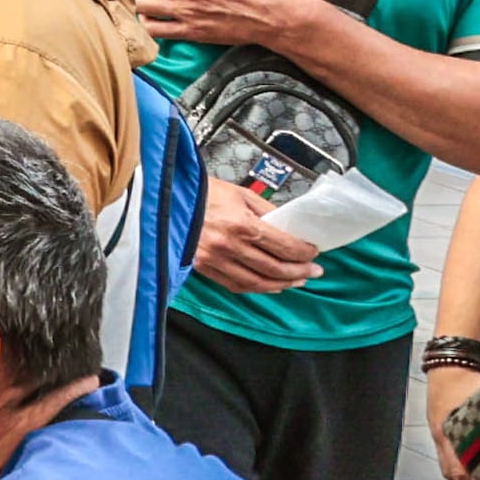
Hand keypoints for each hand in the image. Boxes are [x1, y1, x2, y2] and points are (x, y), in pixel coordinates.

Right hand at [186, 174, 321, 296]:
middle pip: (274, 268)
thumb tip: (288, 227)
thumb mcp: (240, 193)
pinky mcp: (203, 267)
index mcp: (240, 224)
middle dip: (300, 272)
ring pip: (257, 282)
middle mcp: (228, 245)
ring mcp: (214, 259)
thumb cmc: (201, 191)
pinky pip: (236, 285)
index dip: (304, 252)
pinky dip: (257, 288)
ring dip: (282, 284)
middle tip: (314, 271)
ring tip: (297, 281)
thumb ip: (266, 211)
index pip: (283, 246)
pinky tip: (271, 285)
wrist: (165, 198)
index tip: (313, 252)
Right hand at [425, 363, 479, 479]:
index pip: (461, 471)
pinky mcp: (448, 431)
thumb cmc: (468, 379)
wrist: (451, 362)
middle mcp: (445, 439)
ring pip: (455, 469)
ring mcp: (444, 435)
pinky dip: (468, 472)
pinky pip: (455, 458)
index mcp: (451, 433)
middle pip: (456, 476)